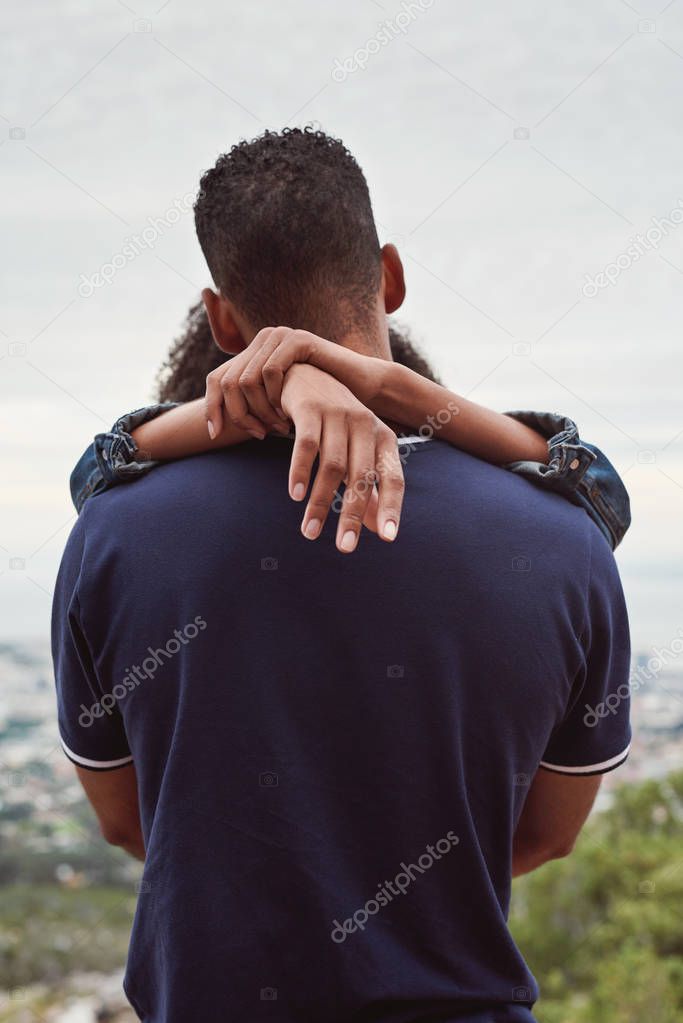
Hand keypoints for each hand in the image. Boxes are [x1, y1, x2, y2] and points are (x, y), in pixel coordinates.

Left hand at [204, 326, 387, 438]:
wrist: (361, 389)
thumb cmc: (322, 404)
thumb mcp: (279, 406)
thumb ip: (252, 408)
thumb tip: (214, 429)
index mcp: (253, 355)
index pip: (216, 379)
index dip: (211, 407)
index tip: (214, 435)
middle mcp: (261, 341)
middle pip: (227, 382)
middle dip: (240, 416)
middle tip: (261, 435)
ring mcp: (279, 336)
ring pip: (246, 380)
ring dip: (259, 411)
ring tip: (278, 428)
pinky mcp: (297, 340)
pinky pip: (271, 371)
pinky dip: (275, 397)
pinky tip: (287, 413)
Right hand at [280, 364, 403, 552]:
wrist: (305, 375)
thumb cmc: (335, 424)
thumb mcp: (356, 453)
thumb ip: (368, 489)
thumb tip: (378, 530)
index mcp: (383, 438)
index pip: (393, 478)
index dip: (390, 508)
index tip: (386, 539)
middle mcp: (366, 424)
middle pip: (362, 477)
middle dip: (352, 516)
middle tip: (344, 549)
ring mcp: (339, 413)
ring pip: (332, 466)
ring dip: (320, 502)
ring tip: (309, 533)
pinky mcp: (311, 407)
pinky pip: (306, 445)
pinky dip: (301, 472)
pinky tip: (295, 496)